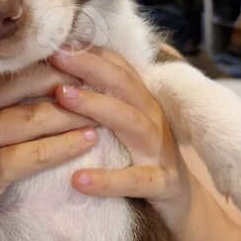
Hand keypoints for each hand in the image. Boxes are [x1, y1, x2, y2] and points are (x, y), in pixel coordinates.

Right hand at [0, 63, 98, 240]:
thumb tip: (28, 80)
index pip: (3, 69)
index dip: (40, 61)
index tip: (73, 55)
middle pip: (19, 86)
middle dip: (61, 79)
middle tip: (94, 75)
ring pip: (28, 117)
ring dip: (69, 112)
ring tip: (100, 109)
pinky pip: (27, 155)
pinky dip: (61, 146)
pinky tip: (85, 141)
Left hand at [49, 46, 191, 232]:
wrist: (185, 200)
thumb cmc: (144, 156)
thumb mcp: (126, 123)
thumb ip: (104, 100)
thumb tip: (60, 76)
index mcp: (142, 102)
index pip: (119, 67)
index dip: (90, 52)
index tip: (59, 41)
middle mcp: (152, 118)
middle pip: (122, 84)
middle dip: (88, 66)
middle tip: (55, 56)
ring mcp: (159, 149)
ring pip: (129, 121)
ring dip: (95, 105)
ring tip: (62, 96)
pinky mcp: (161, 183)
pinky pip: (134, 180)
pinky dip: (107, 180)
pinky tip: (78, 178)